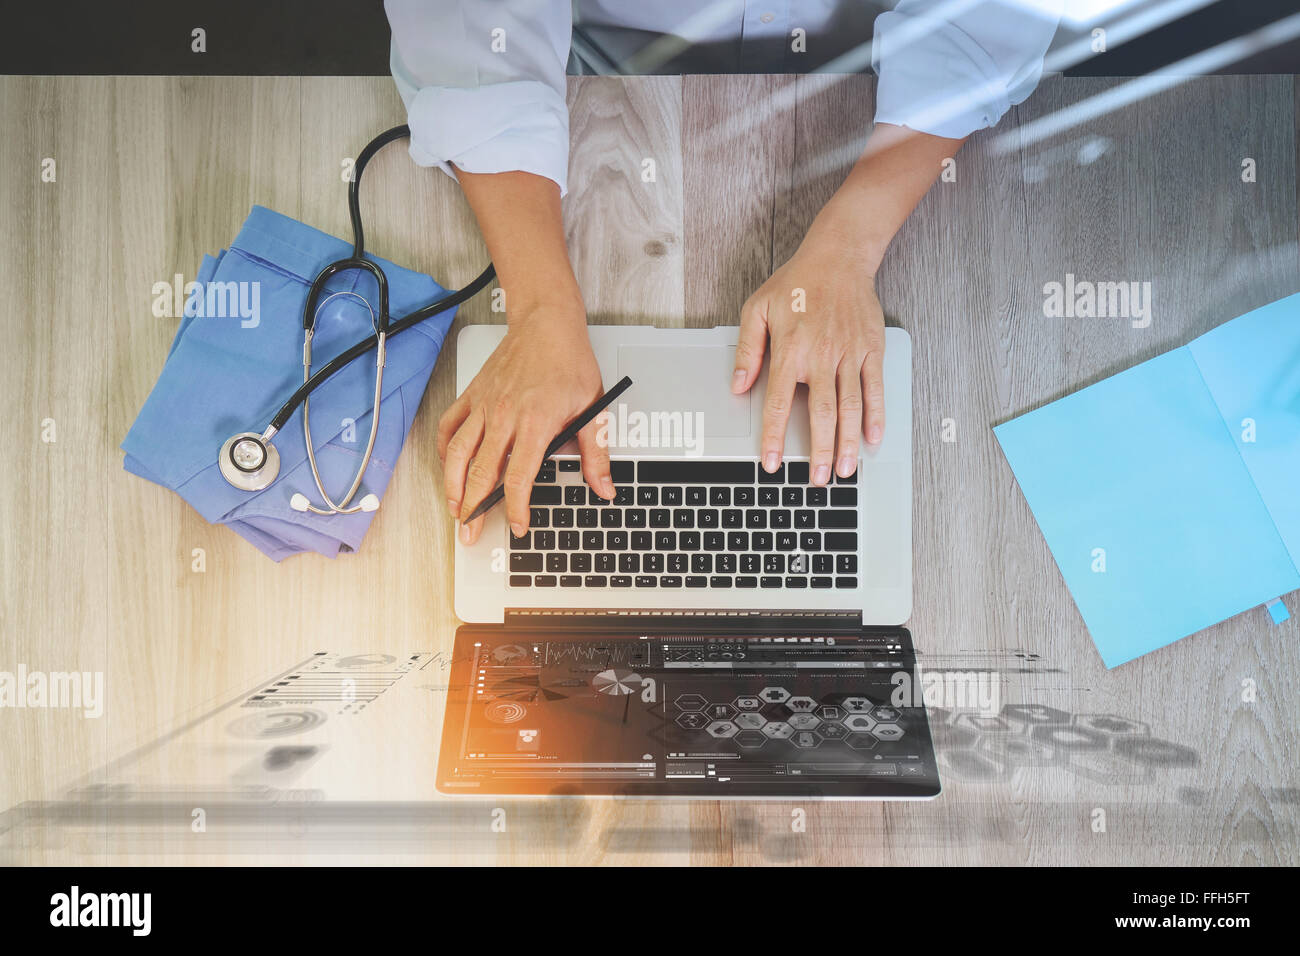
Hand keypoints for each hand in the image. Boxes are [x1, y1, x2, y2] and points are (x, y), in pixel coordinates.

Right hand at [438, 303, 612, 544]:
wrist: (546, 323)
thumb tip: (605, 487)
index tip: (517, 526)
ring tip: (454, 509)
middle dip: (473, 509)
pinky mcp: (472, 394)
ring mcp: (484, 405)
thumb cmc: (569, 361)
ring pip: (456, 453)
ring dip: (451, 485)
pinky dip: (443, 450)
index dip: (515, 508)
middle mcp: (504, 416)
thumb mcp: (594, 407)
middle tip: (470, 534)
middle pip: (480, 472)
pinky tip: (446, 467)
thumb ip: (596, 453)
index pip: (518, 476)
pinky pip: (448, 426)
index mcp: (535, 422)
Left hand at [731, 236, 885, 485]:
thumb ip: (747, 350)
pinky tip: (872, 438)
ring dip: (847, 442)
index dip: (774, 436)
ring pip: (850, 406)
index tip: (771, 462)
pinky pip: (874, 388)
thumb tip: (738, 385)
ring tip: (843, 470)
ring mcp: (849, 353)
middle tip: (815, 479)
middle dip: (817, 451)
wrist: (839, 257)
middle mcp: (821, 355)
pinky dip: (875, 415)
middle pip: (820, 413)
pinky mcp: (870, 349)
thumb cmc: (796, 284)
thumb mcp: (757, 309)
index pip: (779, 402)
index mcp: (791, 350)